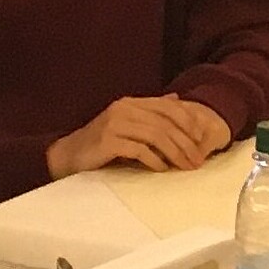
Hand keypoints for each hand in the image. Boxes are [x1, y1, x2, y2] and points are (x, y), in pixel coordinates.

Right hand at [46, 96, 229, 176]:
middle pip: (165, 123)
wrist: (68, 156)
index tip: (201, 141)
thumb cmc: (101, 144)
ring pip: (156, 135)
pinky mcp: (108, 141)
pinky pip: (139, 150)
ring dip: (175, 153)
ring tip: (184, 167)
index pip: (167, 106)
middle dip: (185, 143)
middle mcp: (124, 108)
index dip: (188, 122)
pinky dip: (154, 160)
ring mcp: (115, 123)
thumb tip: (176, 98)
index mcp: (131, 102)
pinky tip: (162, 169)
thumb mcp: (128, 124)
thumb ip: (150, 112)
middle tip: (197, 161)